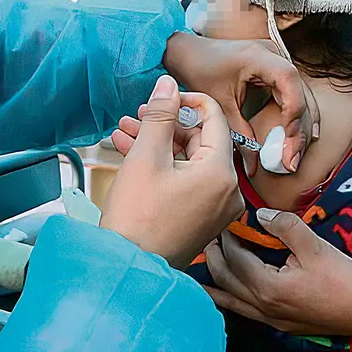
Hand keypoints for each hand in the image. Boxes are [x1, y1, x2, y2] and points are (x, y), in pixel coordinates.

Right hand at [101, 75, 243, 268]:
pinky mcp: (202, 219)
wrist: (129, 267)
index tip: (159, 99)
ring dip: (158, 144)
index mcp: (220, 172)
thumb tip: (168, 84)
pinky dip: (164, 167)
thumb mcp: (146, 156)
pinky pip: (187, 181)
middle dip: (165, 125)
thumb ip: (160, 115)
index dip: (185, 101)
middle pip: (200, 140)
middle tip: (135, 117)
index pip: (213, 117)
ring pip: (189, 160)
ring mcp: (216, 207)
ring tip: (124, 134)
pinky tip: (131, 155)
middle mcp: (227, 190)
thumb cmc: (137, 217)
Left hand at [163, 33, 314, 172]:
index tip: (288, 143)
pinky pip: (293, 95)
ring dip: (301, 127)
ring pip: (302, 96)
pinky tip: (295, 140)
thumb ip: (239, 135)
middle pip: (301, 93)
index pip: (289, 83)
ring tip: (293, 156)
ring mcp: (279, 60)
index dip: (293, 114)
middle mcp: (275, 54)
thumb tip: (253, 168)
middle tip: (291, 160)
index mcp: (259, 56)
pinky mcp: (277, 70)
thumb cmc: (201, 70)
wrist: (190, 52)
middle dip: (299, 130)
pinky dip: (295, 117)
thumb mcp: (219, 104)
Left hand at [204, 209, 351, 336]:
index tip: (226, 219)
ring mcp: (271, 319)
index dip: (227, 237)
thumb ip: (284, 225)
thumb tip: (260, 213)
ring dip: (215, 280)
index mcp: (269, 288)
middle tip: (209, 235)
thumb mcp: (314, 245)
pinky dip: (228, 298)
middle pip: (225, 280)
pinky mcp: (280, 323)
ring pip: (230, 301)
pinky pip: (244, 310)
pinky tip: (222, 292)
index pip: (235, 258)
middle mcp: (264, 307)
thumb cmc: (344, 277)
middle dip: (213, 257)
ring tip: (204, 262)